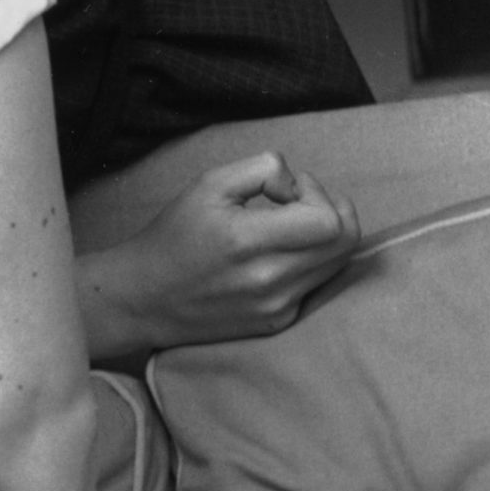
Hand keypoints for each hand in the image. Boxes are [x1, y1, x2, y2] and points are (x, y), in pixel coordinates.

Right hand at [82, 152, 359, 357]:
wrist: (143, 299)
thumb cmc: (173, 236)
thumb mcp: (207, 184)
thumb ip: (263, 168)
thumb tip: (297, 185)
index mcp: (247, 242)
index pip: (328, 220)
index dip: (319, 194)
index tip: (288, 190)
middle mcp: (268, 280)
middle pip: (346, 242)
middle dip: (333, 210)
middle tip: (300, 202)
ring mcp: (276, 307)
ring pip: (337, 263)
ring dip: (322, 237)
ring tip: (287, 227)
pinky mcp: (277, 322)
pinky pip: (315, 285)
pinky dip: (307, 263)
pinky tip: (274, 256)